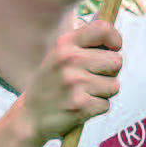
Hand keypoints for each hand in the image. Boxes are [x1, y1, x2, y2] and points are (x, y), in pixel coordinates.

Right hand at [18, 20, 122, 140]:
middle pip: (116, 61)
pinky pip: (106, 104)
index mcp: (65, 44)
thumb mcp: (60, 56)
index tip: (112, 49)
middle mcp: (70, 60)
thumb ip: (85, 45)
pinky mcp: (81, 105)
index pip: (103, 29)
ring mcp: (75, 83)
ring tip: (82, 93)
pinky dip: (96, 108)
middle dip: (109, 72)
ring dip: (102, 93)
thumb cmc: (51, 84)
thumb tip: (115, 40)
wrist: (29, 117)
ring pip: (114, 85)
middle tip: (90, 79)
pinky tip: (79, 107)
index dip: (115, 39)